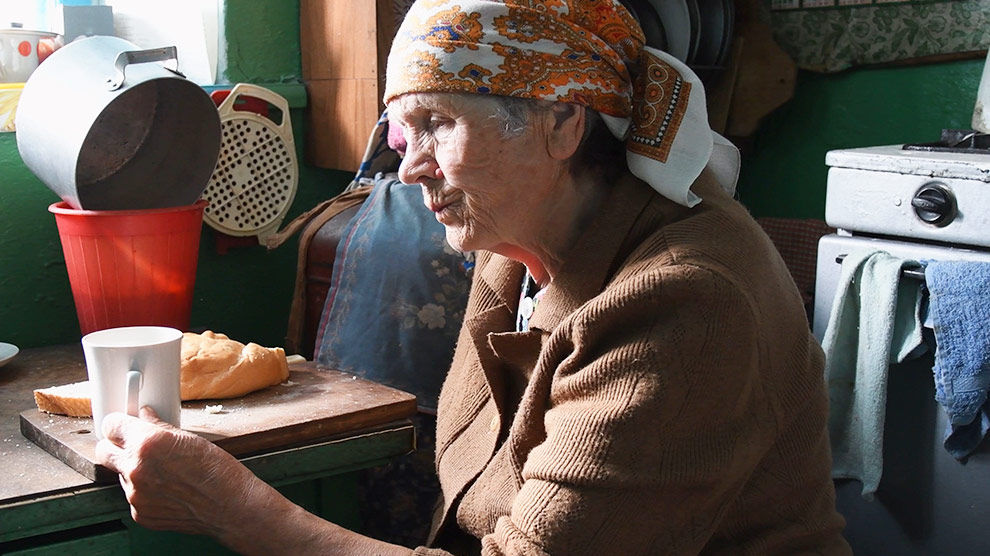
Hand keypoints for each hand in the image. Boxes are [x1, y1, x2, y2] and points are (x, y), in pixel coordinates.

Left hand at [96, 406, 260, 535]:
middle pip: (103, 451)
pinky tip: (167, 488)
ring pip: (120, 475)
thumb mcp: (190, 439)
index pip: (110, 426)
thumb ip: (159, 427)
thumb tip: (145, 417)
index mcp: (147, 444)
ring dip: (134, 470)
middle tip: (131, 444)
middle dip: (115, 445)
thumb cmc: (217, 471)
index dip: (117, 423)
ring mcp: (136, 495)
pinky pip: (133, 496)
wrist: (229, 506)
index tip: (122, 424)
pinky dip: (145, 491)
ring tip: (164, 471)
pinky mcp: (140, 513)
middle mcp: (135, 469)